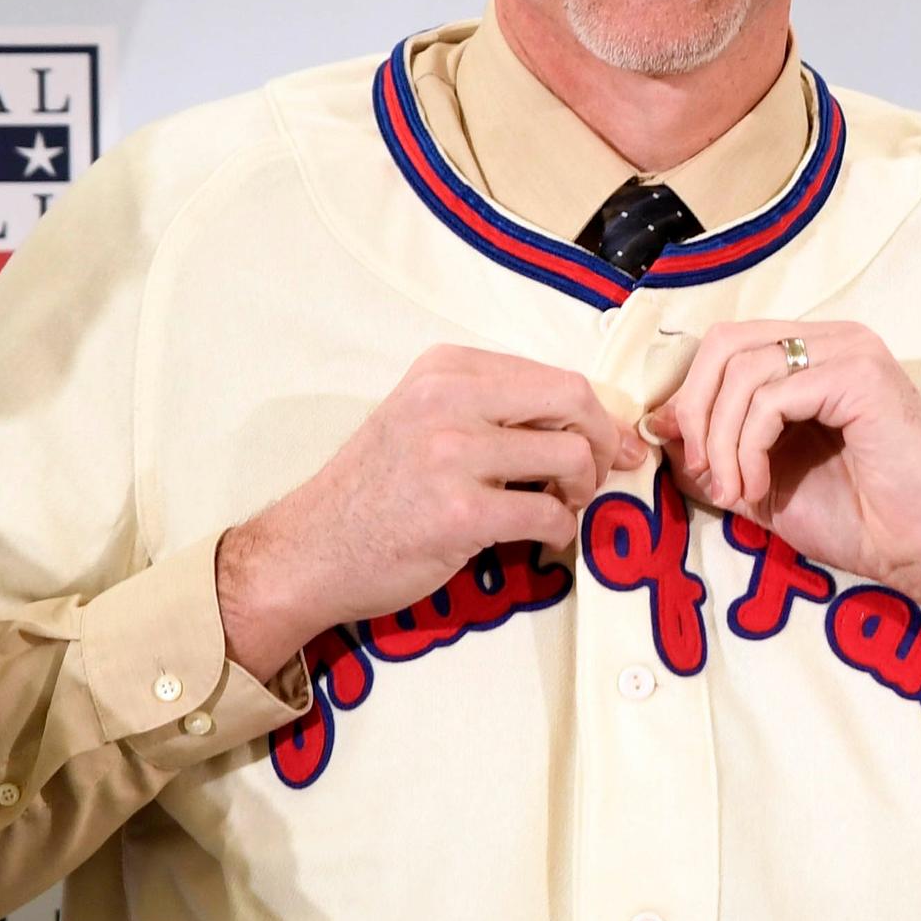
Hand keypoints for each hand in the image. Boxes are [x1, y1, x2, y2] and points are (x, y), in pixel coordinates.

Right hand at [215, 345, 642, 678]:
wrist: (309, 550)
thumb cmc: (375, 490)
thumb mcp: (424, 420)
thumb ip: (495, 411)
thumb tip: (595, 422)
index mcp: (445, 369)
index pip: (554, 375)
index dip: (595, 414)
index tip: (611, 442)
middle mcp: (448, 400)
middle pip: (573, 402)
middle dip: (601, 441)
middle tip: (592, 477)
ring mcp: (453, 454)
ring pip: (571, 457)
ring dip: (581, 489)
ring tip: (559, 505)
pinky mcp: (460, 512)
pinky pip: (549, 513)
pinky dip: (559, 530)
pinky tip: (540, 535)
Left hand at [647, 320, 920, 659]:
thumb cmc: (861, 520)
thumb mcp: (763, 483)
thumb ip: (715, 450)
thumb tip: (658, 424)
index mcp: (816, 355)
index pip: (727, 345)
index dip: (692, 397)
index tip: (690, 460)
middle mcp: (835, 340)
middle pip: (724, 343)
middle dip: (697, 412)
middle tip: (703, 474)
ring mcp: (851, 352)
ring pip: (742, 372)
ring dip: (721, 442)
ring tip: (737, 492)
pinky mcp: (860, 377)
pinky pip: (771, 399)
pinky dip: (747, 448)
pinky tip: (760, 487)